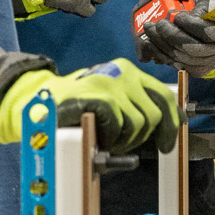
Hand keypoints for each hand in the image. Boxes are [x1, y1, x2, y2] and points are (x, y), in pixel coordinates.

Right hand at [0, 60, 177, 155]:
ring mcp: (111, 81)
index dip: (172, 121)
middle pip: (155, 113)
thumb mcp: (113, 107)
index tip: (168, 143)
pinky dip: (110, 136)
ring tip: (106, 138)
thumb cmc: (78, 111)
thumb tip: (170, 130)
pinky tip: (97, 134)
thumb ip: (138, 112)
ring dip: (124, 139)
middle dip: (142, 136)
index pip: (164, 95)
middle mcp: (123, 71)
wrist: (42, 104)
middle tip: (122, 143)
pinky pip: (119, 125)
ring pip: (139, 123)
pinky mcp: (99, 94)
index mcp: (129, 72)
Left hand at [138, 0, 214, 75]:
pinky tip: (151, 43)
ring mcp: (207, 63)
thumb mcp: (211, 4)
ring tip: (149, 30)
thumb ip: (201, 5)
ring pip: (182, 58)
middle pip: (191, 48)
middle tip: (157, 23)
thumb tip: (181, 14)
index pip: (206, 31)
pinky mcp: (196, 70)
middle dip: (170, 35)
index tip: (178, 16)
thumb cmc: (212, 17)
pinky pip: (176, 64)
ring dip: (161, 44)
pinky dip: (161, 54)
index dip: (190, 24)